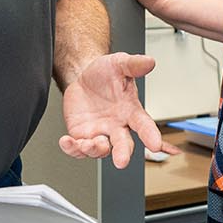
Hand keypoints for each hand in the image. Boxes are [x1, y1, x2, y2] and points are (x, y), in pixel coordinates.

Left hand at [59, 52, 164, 167]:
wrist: (83, 76)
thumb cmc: (105, 73)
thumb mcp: (119, 63)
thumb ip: (134, 64)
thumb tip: (150, 61)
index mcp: (131, 111)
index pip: (144, 125)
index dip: (151, 136)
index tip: (155, 145)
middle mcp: (117, 126)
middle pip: (123, 144)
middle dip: (122, 153)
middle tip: (121, 161)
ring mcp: (100, 133)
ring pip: (100, 150)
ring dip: (95, 150)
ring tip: (90, 143)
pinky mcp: (82, 135)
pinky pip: (78, 148)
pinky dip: (72, 148)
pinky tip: (67, 141)